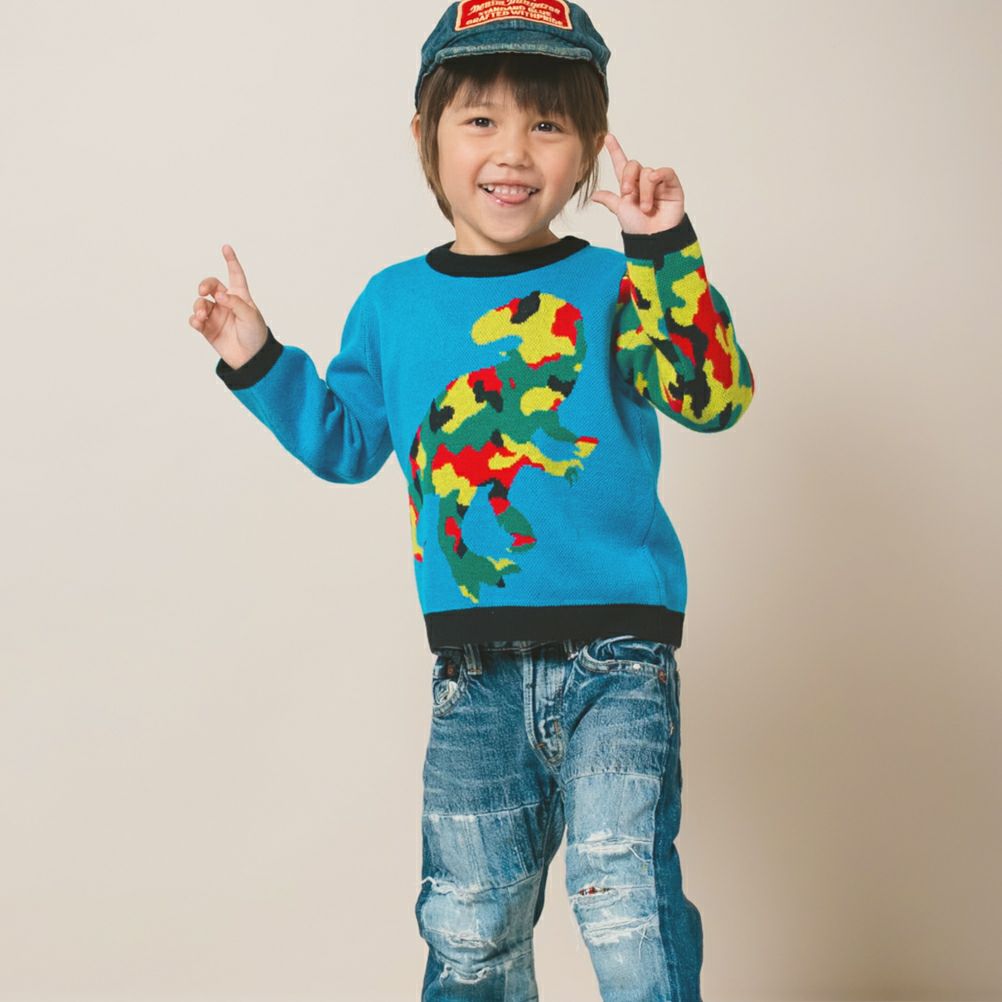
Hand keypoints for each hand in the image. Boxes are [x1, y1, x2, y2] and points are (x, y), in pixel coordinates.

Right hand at [189, 245, 267, 368]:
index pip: (235, 275)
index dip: (231, 261)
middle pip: (211, 286)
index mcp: (240, 297)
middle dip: (205, 285)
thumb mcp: (250, 317)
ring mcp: (216, 316)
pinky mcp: (208, 329)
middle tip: (203, 291)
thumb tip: (218, 294)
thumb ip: (235, 303)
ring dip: (198, 306)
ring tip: (202, 315)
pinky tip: (198, 322)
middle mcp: (226, 303)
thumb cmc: (256, 336)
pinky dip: (194, 319)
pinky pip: (195, 320)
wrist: (252, 359)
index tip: (226, 247)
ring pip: (201, 303)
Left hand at [591, 133, 685, 234]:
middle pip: (634, 165)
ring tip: (646, 208)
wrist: (654, 240)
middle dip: (628, 177)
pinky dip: (660, 174)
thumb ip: (609, 200)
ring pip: (648, 173)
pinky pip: (666, 172)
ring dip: (644, 191)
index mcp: (629, 187)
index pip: (622, 165)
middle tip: (627, 193)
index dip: (615, 151)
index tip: (608, 137)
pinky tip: (655, 179)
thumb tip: (594, 195)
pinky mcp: (672, 187)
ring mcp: (658, 184)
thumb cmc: (638, 229)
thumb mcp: (620, 211)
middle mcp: (643, 183)